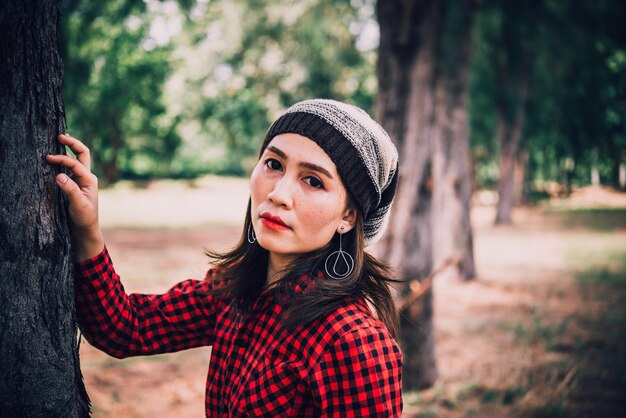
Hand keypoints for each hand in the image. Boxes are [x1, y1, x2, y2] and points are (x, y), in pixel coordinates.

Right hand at [46, 134, 103, 260]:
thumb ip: (69, 190)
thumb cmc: (84, 217)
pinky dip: (63, 160)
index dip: (62, 159)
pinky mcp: (74, 184)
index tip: (48, 159)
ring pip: (77, 159)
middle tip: (60, 136)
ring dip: (68, 149)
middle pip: (82, 154)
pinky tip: (53, 158)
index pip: (75, 163)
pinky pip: (69, 168)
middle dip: (73, 143)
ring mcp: (81, 179)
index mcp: (89, 180)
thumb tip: (58, 175)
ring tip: (56, 141)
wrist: (85, 228)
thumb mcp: (78, 205)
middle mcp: (87, 177)